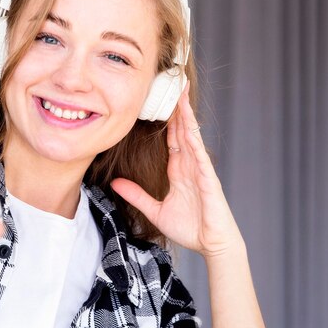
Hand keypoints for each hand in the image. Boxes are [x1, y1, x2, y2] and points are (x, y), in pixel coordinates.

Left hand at [111, 82, 243, 258]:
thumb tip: (115, 183)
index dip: (166, 119)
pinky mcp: (207, 179)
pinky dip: (193, 138)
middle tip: (172, 82)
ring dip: (186, 114)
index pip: (171, 138)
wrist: (212, 246)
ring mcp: (200, 169)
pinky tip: (188, 124)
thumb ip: (136, 195)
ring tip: (181, 92)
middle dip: (177, 106)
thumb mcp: (155, 210)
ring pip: (191, 135)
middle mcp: (190, 165)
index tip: (158, 100)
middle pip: (182, 129)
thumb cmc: (190, 229)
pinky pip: (199, 154)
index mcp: (179, 170)